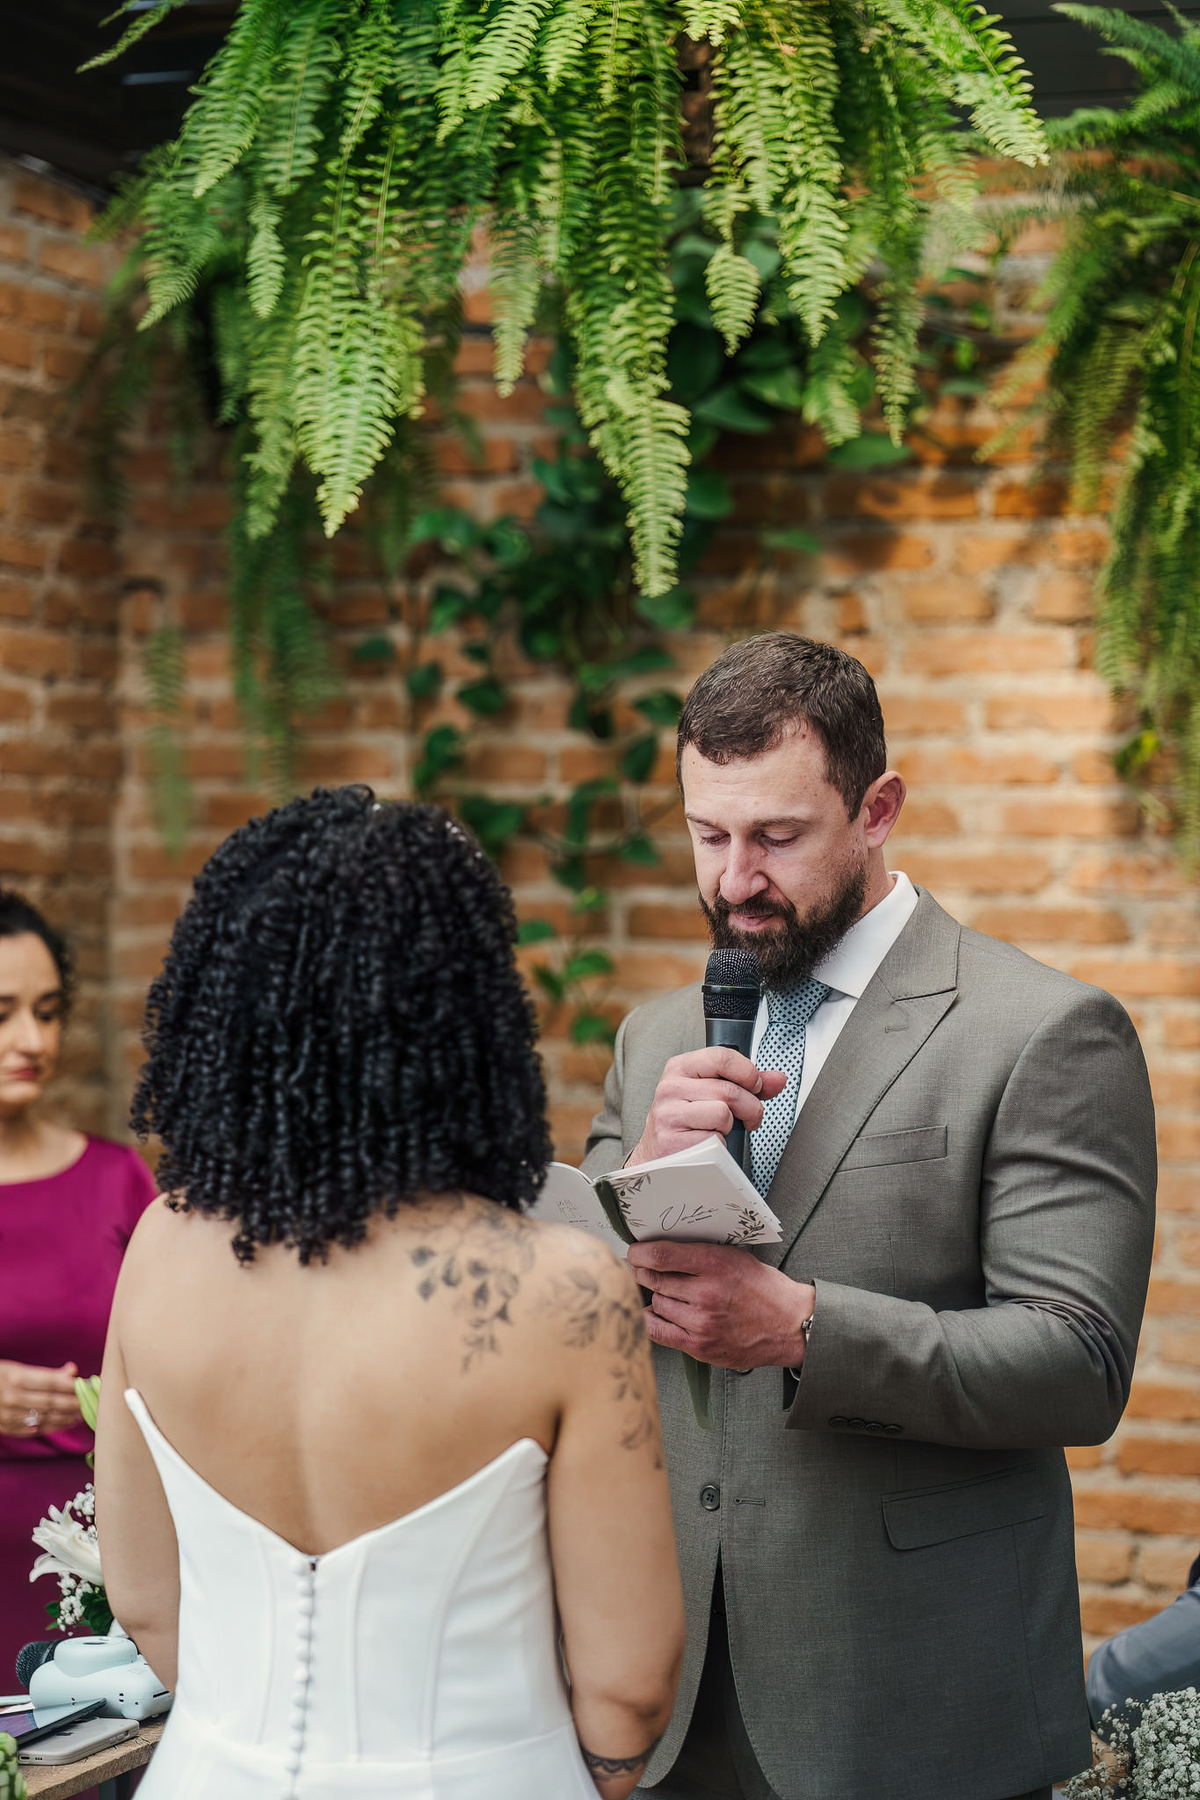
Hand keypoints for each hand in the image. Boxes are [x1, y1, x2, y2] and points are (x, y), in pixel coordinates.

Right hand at [0, 1359, 80, 1436]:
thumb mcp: (16, 1368)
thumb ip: (46, 1372)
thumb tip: (72, 1370)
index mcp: (14, 1377)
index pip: (50, 1382)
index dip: (70, 1385)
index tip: (85, 1385)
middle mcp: (11, 1397)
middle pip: (50, 1401)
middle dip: (72, 1402)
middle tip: (88, 1401)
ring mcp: (7, 1415)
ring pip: (44, 1417)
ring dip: (65, 1416)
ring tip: (79, 1413)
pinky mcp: (6, 1428)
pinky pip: (34, 1429)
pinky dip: (52, 1426)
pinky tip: (64, 1422)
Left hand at [627, 1242, 814, 1368]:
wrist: (788, 1324)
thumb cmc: (762, 1289)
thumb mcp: (734, 1257)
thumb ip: (699, 1253)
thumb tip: (660, 1250)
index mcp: (715, 1263)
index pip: (661, 1255)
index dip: (640, 1253)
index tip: (636, 1253)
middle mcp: (707, 1292)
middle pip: (653, 1279)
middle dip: (643, 1274)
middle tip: (642, 1271)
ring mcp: (702, 1322)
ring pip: (656, 1304)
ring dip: (653, 1297)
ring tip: (663, 1293)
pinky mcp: (700, 1345)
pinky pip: (659, 1332)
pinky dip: (651, 1320)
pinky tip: (655, 1313)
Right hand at [628, 1049, 786, 1165]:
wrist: (659, 1155)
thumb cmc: (687, 1121)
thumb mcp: (711, 1093)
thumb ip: (746, 1083)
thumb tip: (778, 1078)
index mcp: (680, 1067)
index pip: (722, 1057)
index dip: (749, 1073)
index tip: (756, 1087)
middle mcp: (670, 1087)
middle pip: (730, 1090)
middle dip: (751, 1107)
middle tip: (749, 1117)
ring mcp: (669, 1114)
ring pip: (723, 1113)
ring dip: (732, 1127)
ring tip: (722, 1129)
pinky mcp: (673, 1141)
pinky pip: (714, 1139)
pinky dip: (720, 1145)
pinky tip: (707, 1143)